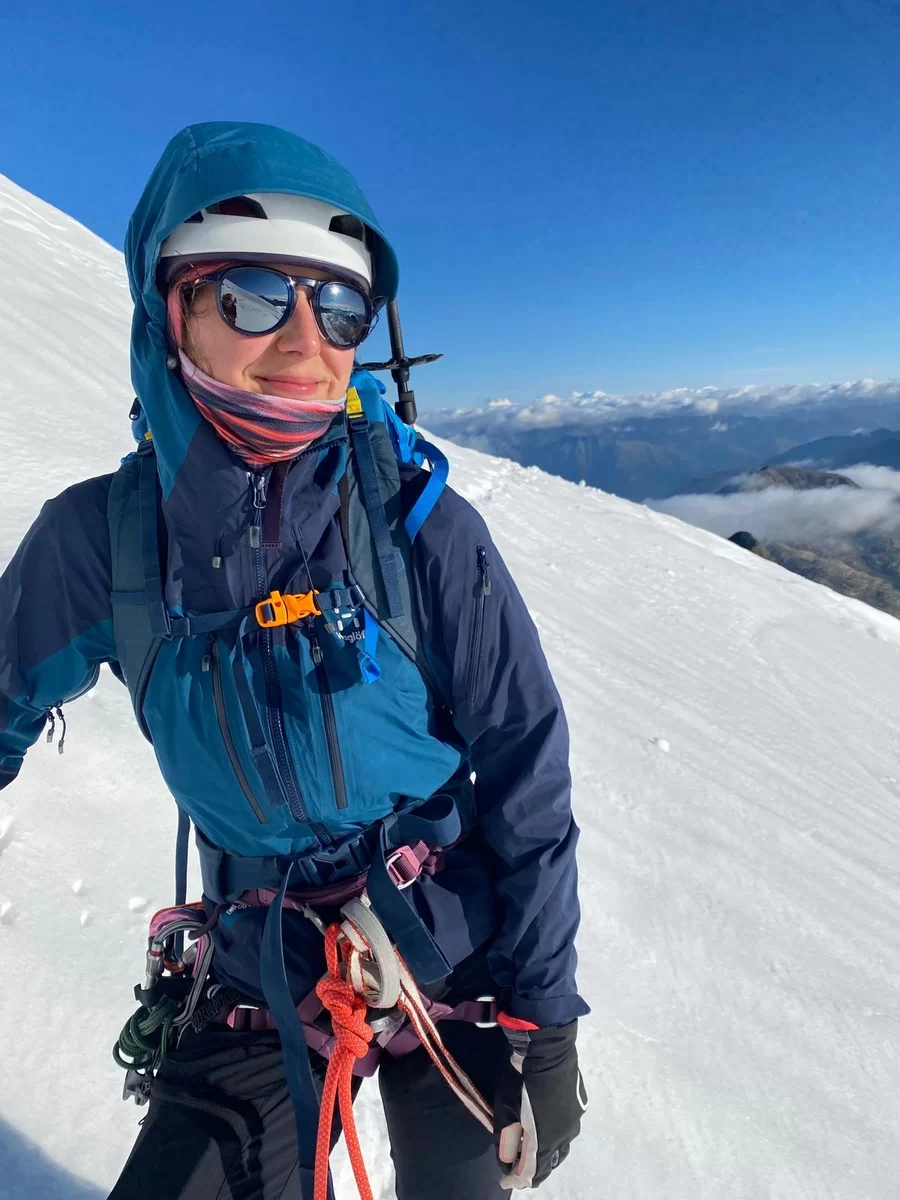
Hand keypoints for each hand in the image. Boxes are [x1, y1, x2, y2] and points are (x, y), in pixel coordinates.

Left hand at [493, 1016, 586, 1189]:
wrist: (548, 1050)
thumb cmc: (521, 1080)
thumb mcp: (506, 1110)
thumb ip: (506, 1140)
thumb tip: (507, 1163)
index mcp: (544, 1141)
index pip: (530, 1173)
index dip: (516, 1180)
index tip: (505, 1182)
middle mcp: (564, 1136)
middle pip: (549, 1164)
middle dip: (534, 1171)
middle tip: (520, 1170)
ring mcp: (574, 1121)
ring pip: (561, 1147)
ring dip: (547, 1153)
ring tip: (534, 1151)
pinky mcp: (579, 1106)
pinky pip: (567, 1128)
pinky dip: (555, 1134)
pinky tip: (547, 1125)